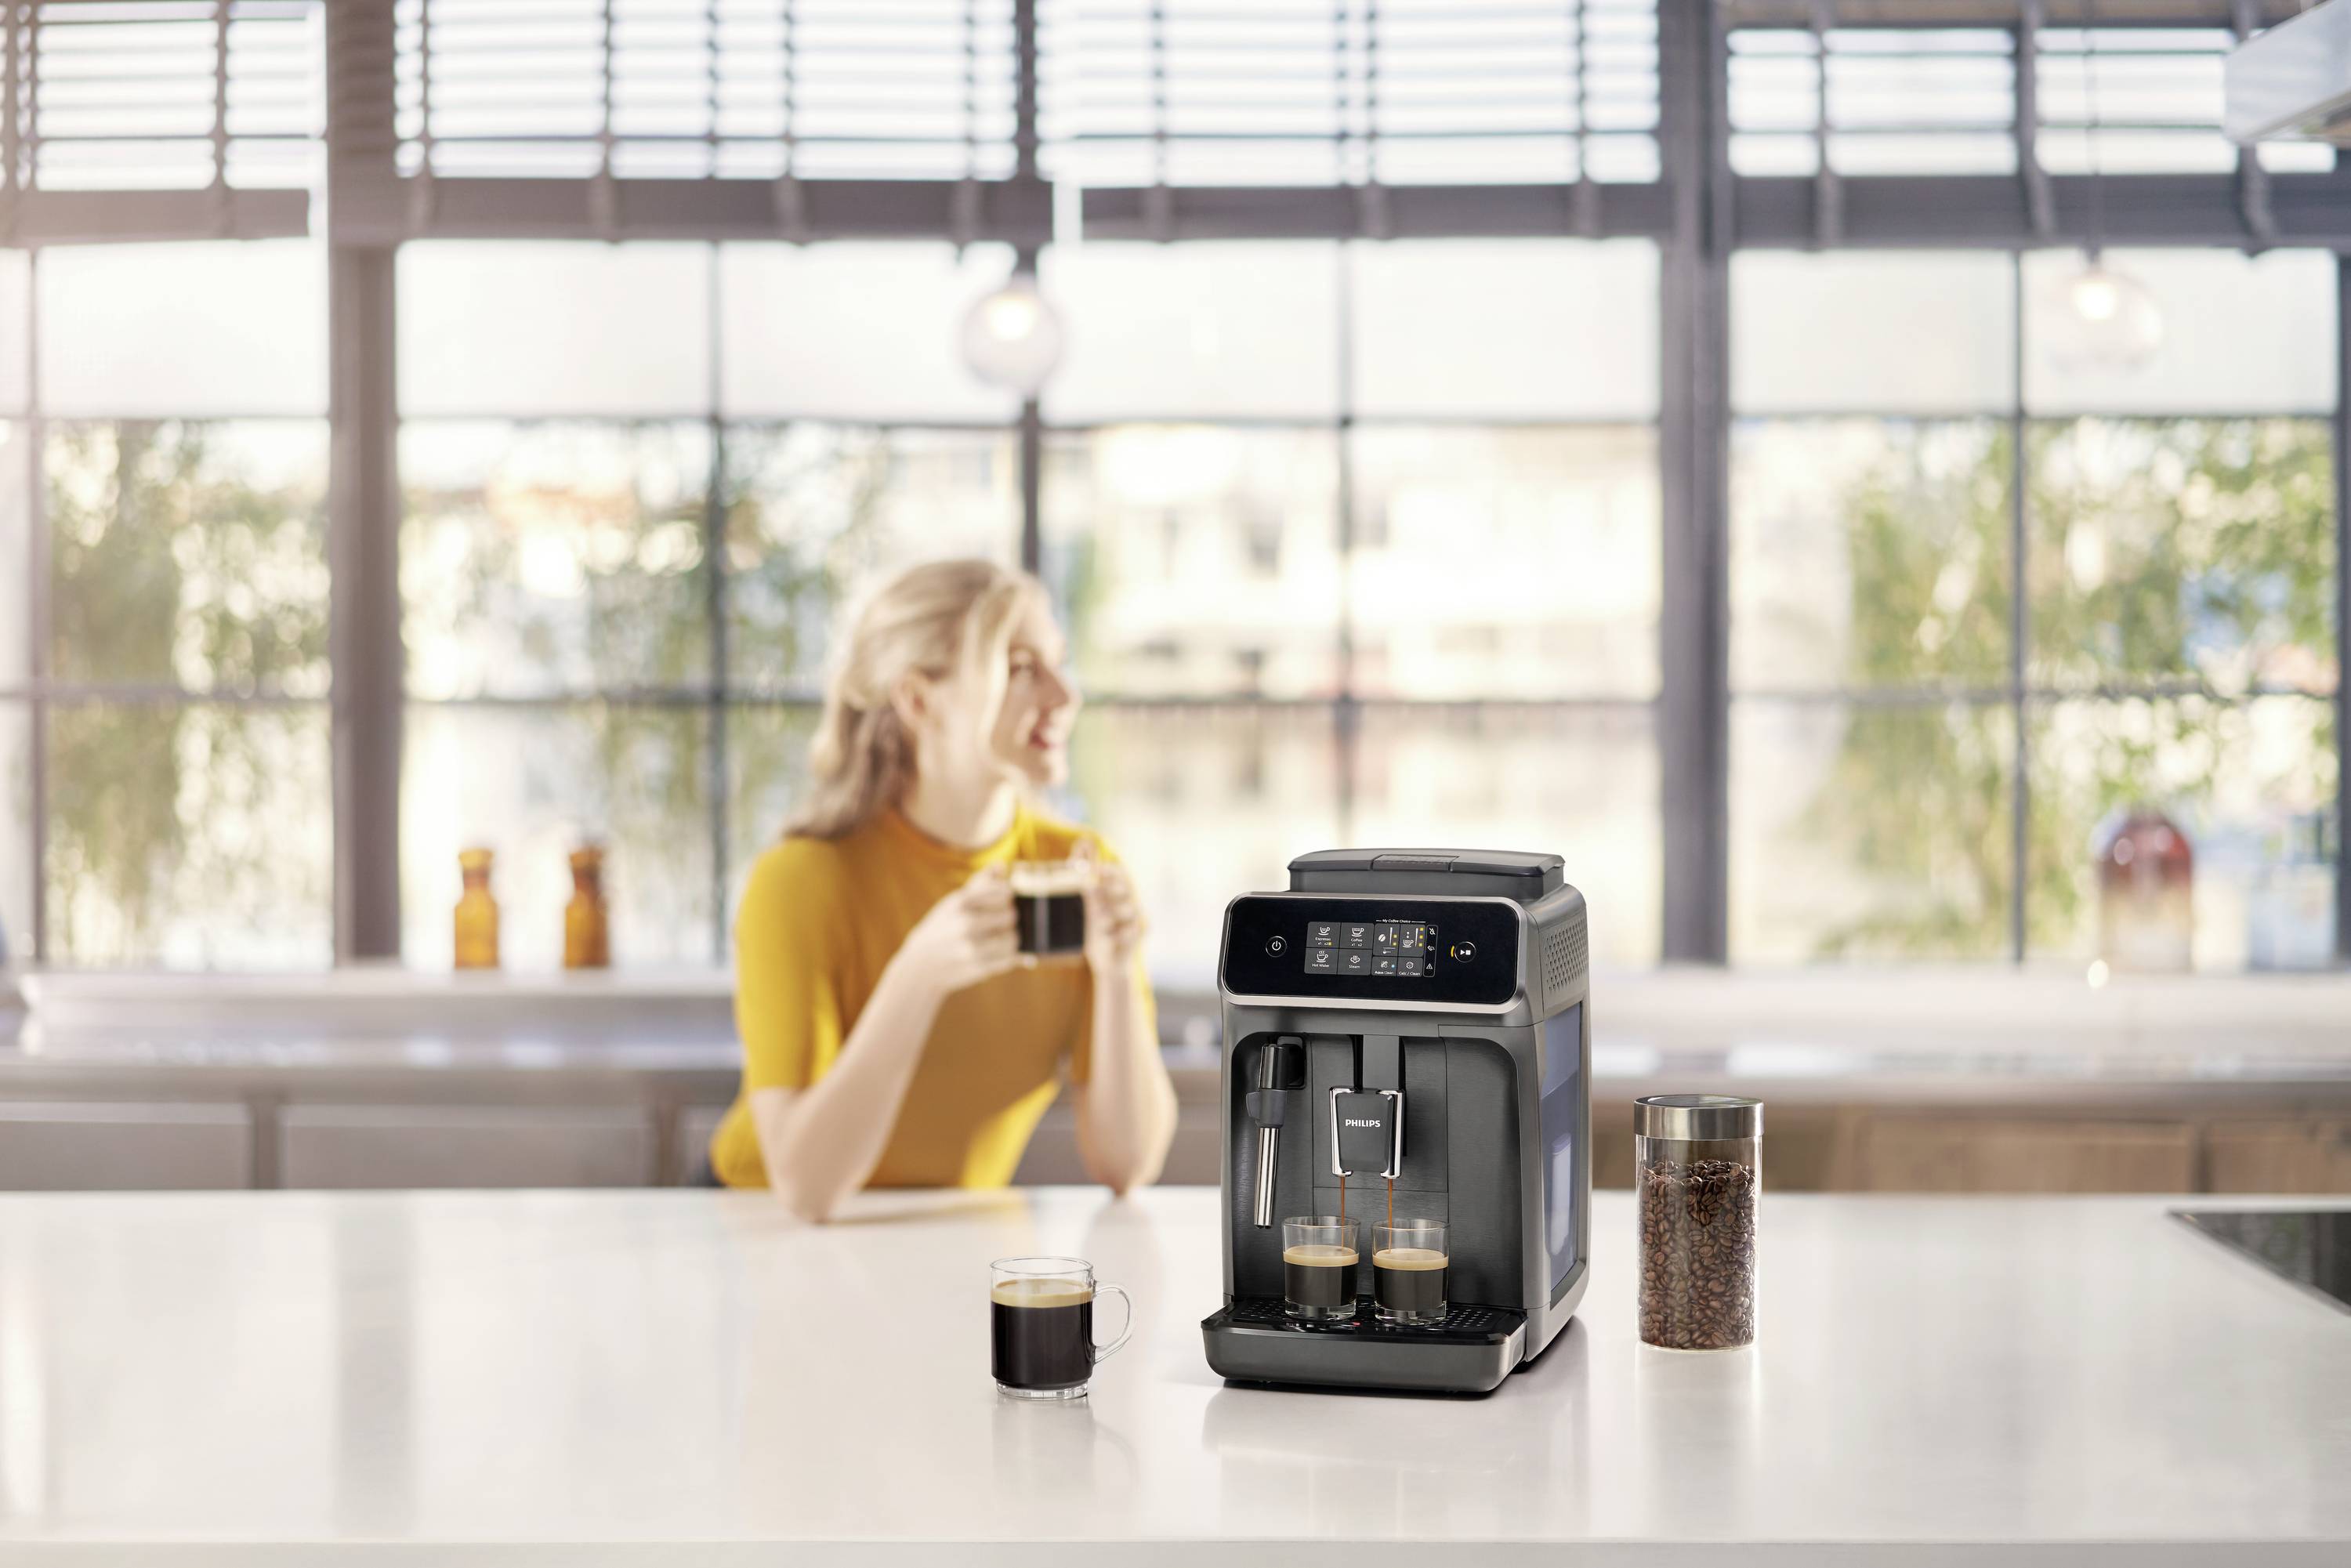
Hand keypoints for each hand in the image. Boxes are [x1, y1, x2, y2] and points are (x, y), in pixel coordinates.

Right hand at [890, 863, 1025, 998]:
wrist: (919, 967)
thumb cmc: (941, 929)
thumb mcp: (953, 903)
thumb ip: (979, 883)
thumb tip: (1002, 865)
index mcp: (961, 903)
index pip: (1005, 892)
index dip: (1007, 895)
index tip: (1004, 898)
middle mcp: (967, 924)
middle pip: (1011, 915)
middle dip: (1008, 918)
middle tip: (1000, 921)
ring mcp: (973, 949)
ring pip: (1013, 939)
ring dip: (1010, 938)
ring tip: (999, 938)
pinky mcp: (979, 969)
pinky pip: (1009, 959)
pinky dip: (1008, 956)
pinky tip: (998, 953)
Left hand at [1074, 839, 1145, 972]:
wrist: (1106, 959)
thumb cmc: (1096, 924)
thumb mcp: (1087, 897)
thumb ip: (1085, 868)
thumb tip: (1083, 841)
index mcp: (1119, 889)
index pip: (1119, 872)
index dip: (1108, 870)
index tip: (1094, 870)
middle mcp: (1131, 900)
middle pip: (1126, 887)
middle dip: (1109, 889)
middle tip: (1091, 892)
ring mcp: (1137, 918)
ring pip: (1130, 909)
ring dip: (1111, 913)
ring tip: (1097, 919)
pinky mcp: (1138, 936)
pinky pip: (1131, 931)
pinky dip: (1116, 934)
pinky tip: (1106, 937)